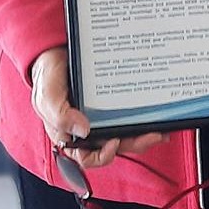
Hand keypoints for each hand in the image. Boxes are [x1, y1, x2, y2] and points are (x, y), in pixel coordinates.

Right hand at [29, 48, 163, 169]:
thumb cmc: (48, 77)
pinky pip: (128, 110)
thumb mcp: (47, 96)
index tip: (115, 143)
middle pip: (114, 144)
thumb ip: (60, 115)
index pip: (88, 157)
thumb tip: (84, 130)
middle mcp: (88, 128)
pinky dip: (142, 114)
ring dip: (143, 132)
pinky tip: (154, 111)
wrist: (56, 51)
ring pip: (124, 130)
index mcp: (70, 135)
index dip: (103, 156)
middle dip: (135, 143)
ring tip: (161, 130)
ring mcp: (101, 114)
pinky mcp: (112, 100)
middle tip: (154, 136)